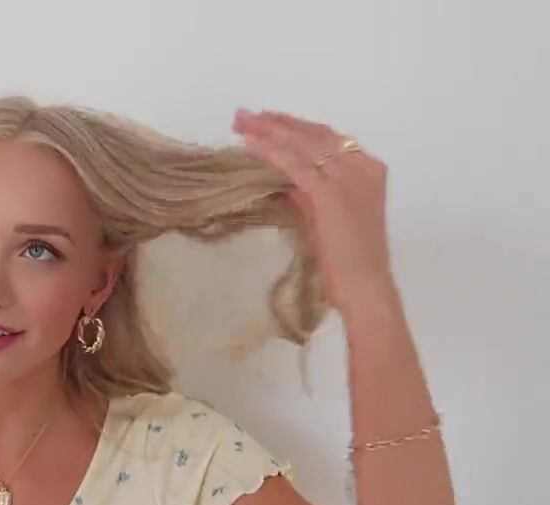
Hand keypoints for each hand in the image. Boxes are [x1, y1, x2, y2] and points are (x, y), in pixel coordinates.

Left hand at [232, 108, 395, 311]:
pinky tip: (251, 144)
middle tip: (244, 115)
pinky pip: (296, 165)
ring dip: (269, 131)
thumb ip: (311, 195)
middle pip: (314, 134)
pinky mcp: (331, 194)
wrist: (364, 285)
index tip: (266, 120)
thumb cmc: (347, 260)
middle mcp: (361, 166)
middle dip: (277, 122)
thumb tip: (287, 180)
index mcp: (367, 169)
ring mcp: (348, 178)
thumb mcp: (328, 218)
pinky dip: (272, 152)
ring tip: (241, 122)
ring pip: (303, 144)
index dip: (293, 127)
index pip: (326, 137)